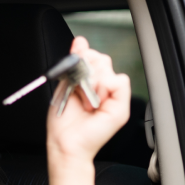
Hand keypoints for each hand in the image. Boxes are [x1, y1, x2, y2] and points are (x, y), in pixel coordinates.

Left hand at [46, 37, 130, 163]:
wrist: (65, 143)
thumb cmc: (63, 121)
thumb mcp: (66, 84)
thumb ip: (75, 63)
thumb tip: (80, 41)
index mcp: (91, 83)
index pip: (93, 56)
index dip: (83, 56)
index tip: (73, 64)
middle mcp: (104, 88)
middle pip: (102, 58)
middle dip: (86, 69)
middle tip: (78, 89)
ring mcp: (114, 97)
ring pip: (109, 67)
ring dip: (91, 82)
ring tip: (84, 100)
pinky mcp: (121, 106)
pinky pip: (119, 81)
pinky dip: (103, 88)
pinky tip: (94, 103)